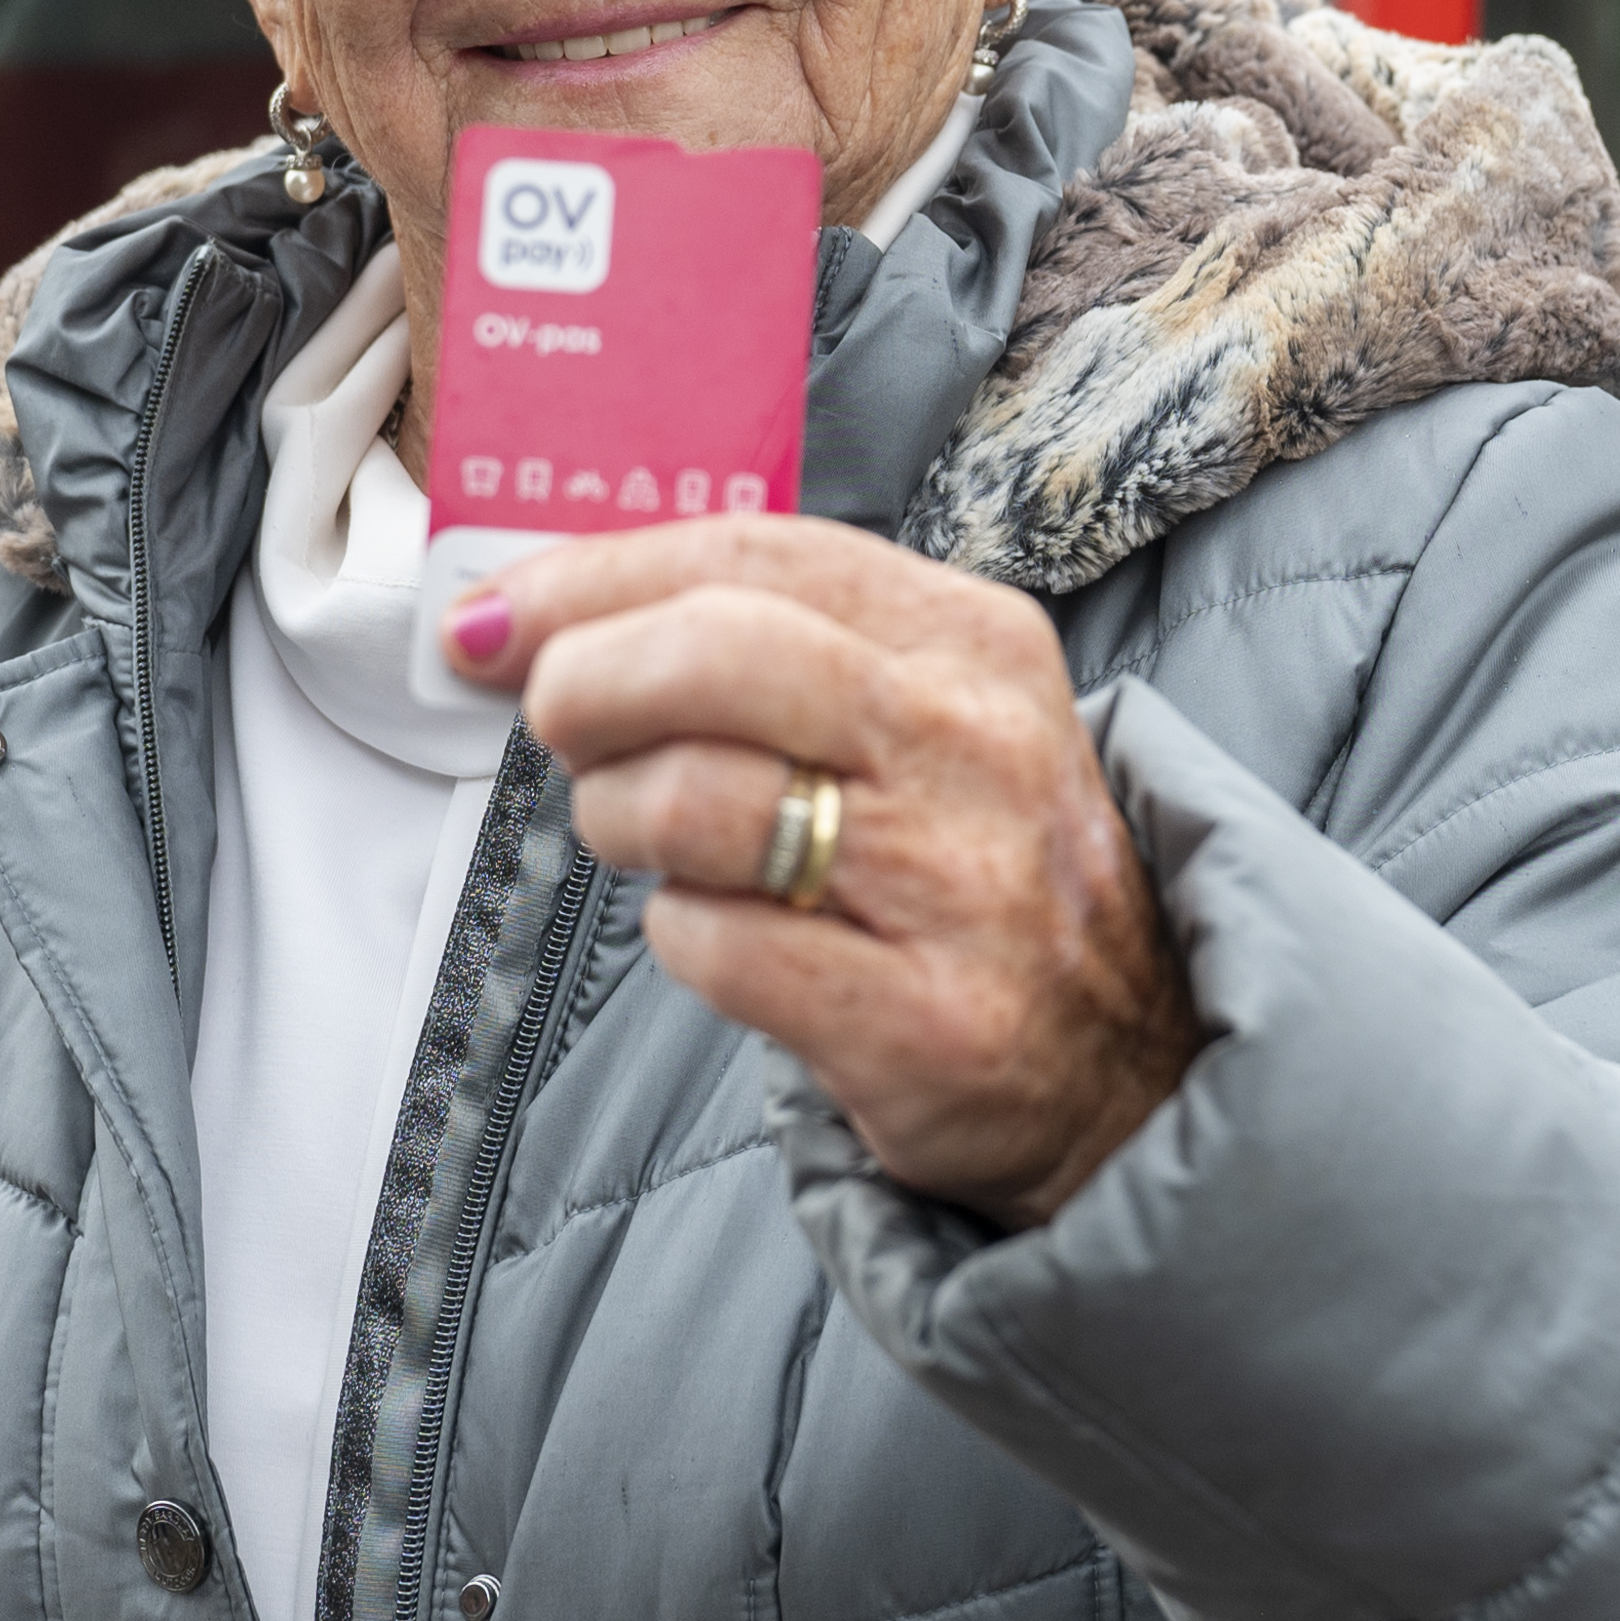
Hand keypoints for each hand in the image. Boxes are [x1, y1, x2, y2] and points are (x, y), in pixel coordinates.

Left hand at [451, 516, 1195, 1226]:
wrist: (1124, 1067)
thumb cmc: (971, 868)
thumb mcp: (922, 715)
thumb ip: (762, 646)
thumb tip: (531, 614)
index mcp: (973, 641)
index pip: (754, 553)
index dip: (595, 573)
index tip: (495, 613)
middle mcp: (976, 746)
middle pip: (720, 653)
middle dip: (587, 679)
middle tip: (553, 721)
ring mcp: (958, 885)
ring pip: (699, 800)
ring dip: (619, 818)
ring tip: (643, 836)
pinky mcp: (923, 1019)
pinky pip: (718, 946)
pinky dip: (679, 935)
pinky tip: (718, 931)